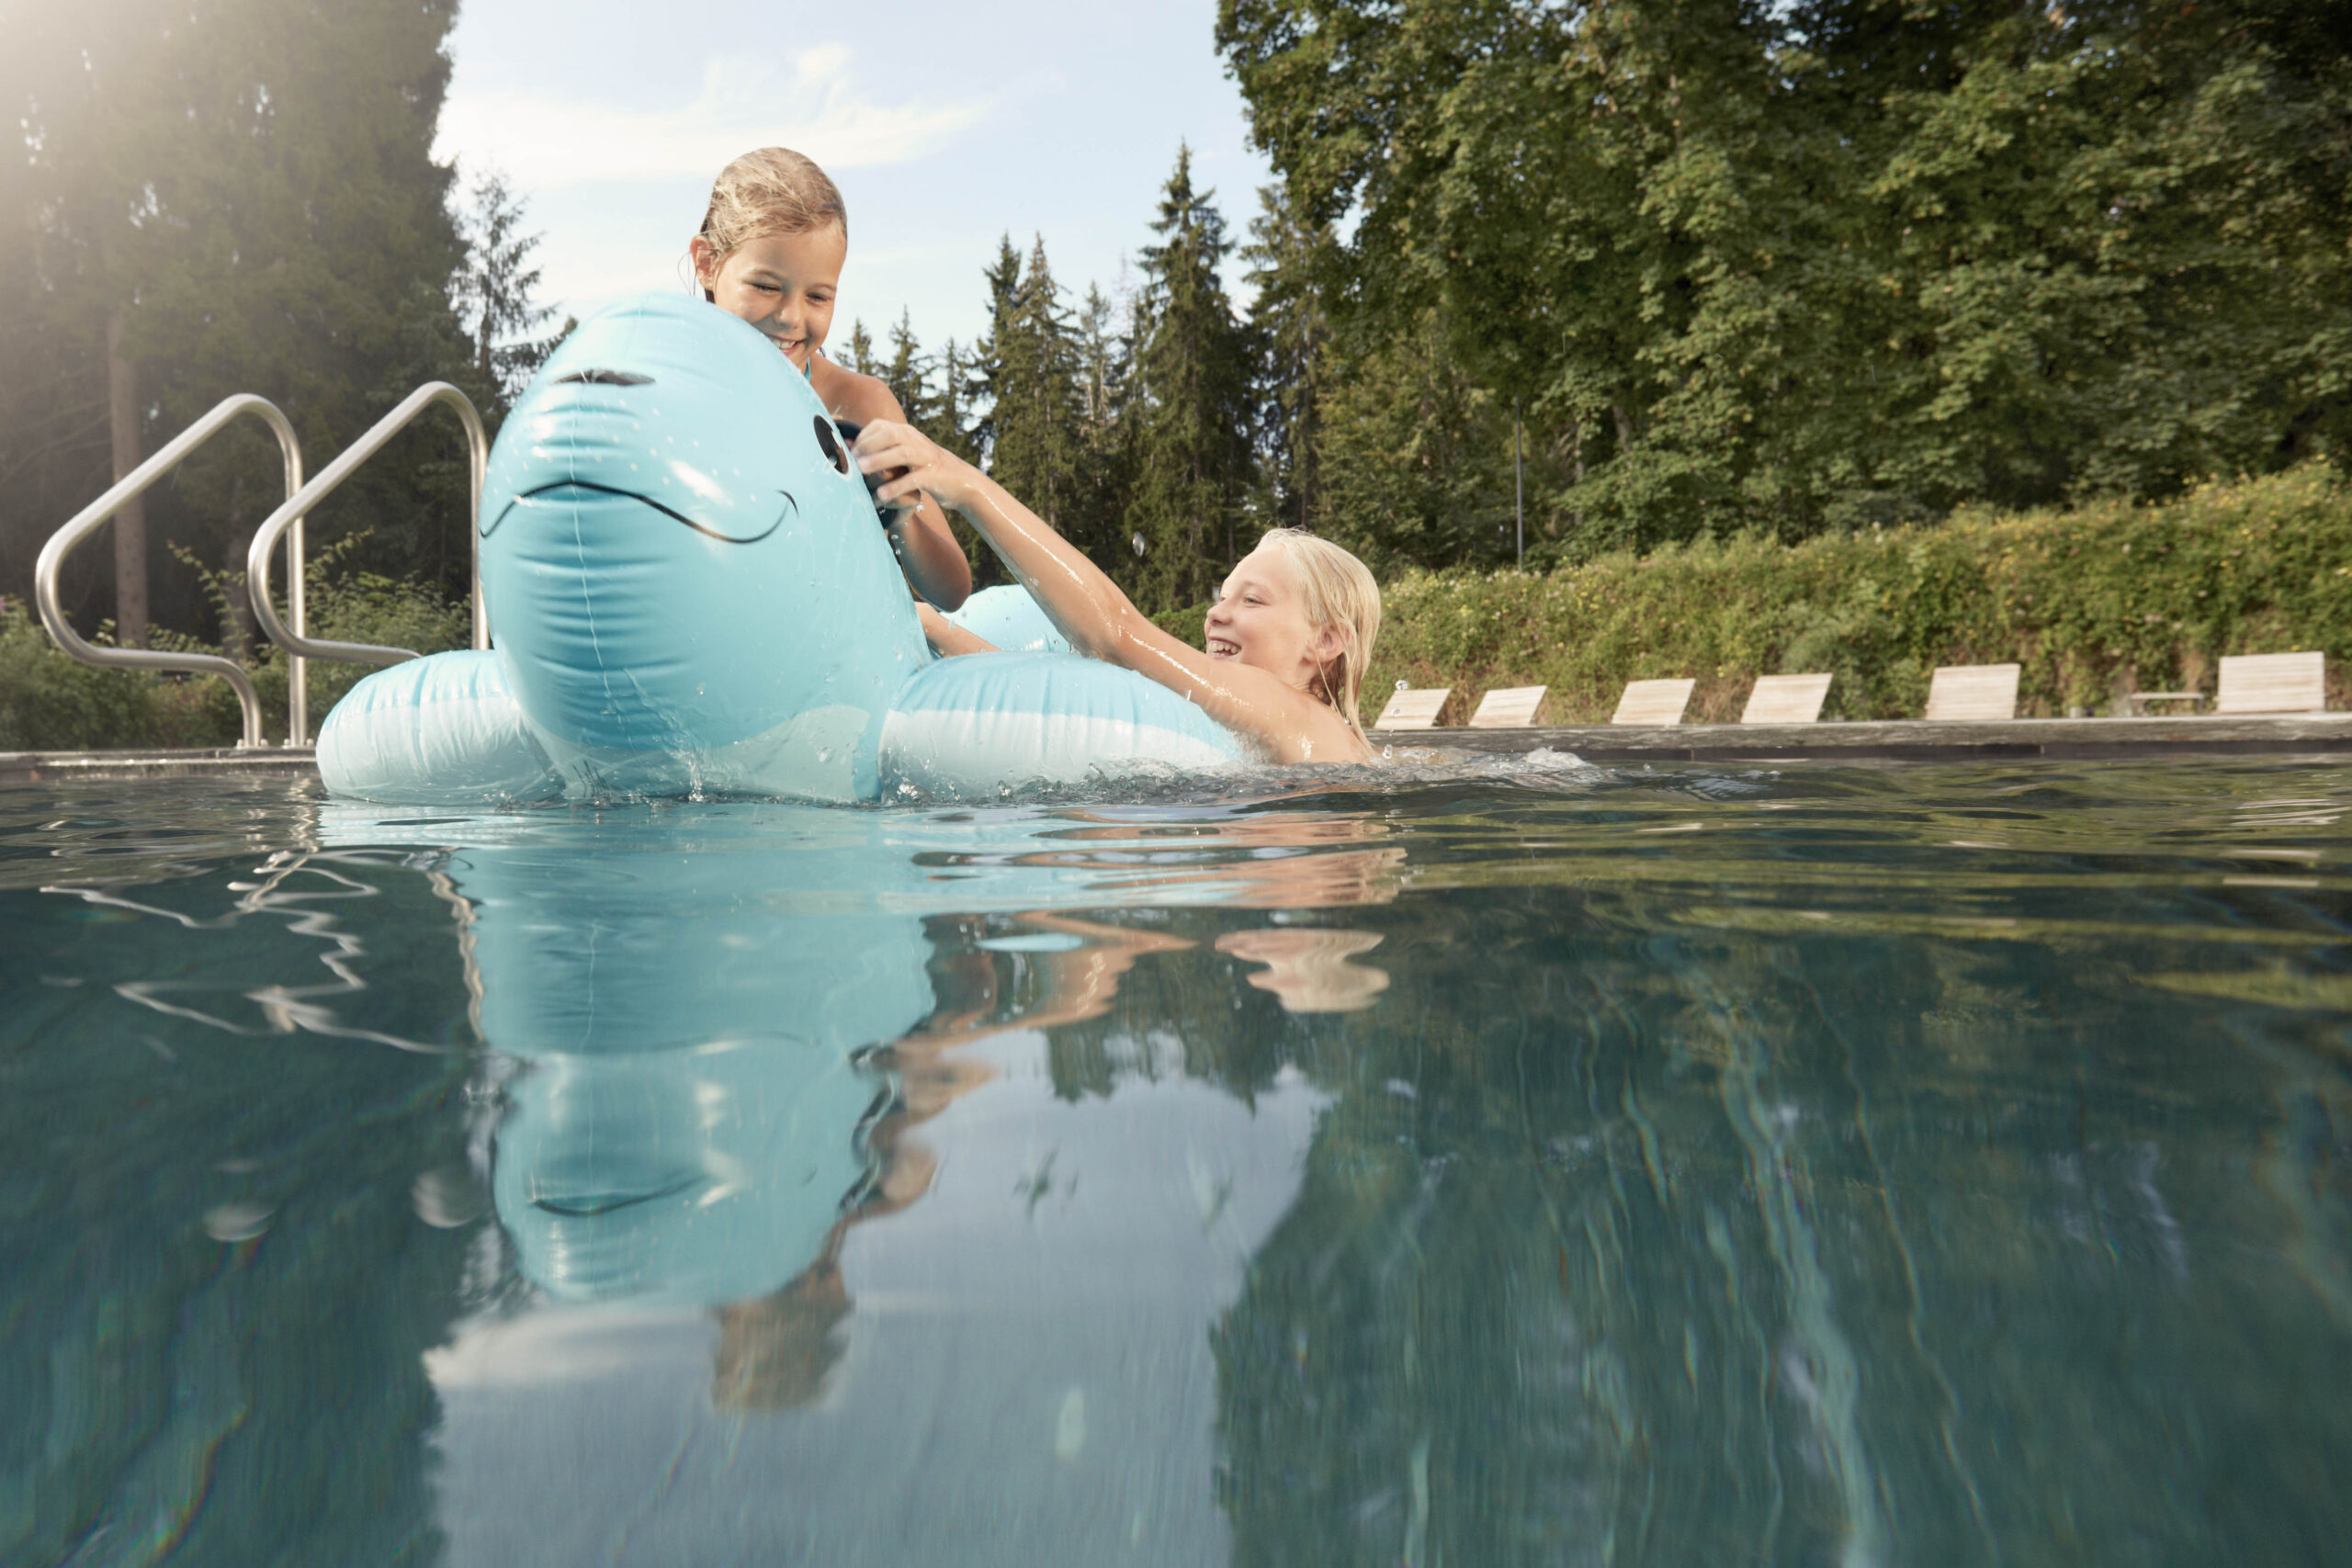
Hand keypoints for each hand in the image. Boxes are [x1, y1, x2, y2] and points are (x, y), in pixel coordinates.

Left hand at [852, 420, 977, 512]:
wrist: (962, 482)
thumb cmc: (924, 469)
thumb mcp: (904, 454)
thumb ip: (879, 448)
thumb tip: (847, 443)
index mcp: (908, 433)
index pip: (880, 426)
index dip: (862, 437)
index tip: (849, 453)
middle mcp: (917, 440)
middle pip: (890, 435)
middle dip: (868, 446)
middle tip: (852, 461)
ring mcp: (927, 457)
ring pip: (902, 453)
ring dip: (879, 461)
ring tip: (861, 472)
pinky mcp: (934, 475)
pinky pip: (914, 479)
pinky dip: (896, 486)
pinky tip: (882, 495)